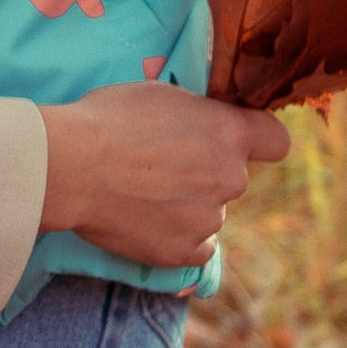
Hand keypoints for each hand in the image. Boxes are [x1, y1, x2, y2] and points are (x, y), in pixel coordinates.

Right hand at [35, 83, 286, 269]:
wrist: (70, 166)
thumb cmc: (107, 119)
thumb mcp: (161, 95)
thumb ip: (196, 115)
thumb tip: (200, 124)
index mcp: (230, 133)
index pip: (276, 141)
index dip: (258, 141)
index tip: (234, 142)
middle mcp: (231, 178)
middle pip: (232, 178)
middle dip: (206, 174)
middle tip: (160, 167)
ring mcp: (209, 219)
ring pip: (209, 213)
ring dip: (187, 207)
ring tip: (140, 195)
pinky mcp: (183, 251)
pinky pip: (196, 248)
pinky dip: (177, 239)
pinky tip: (146, 223)